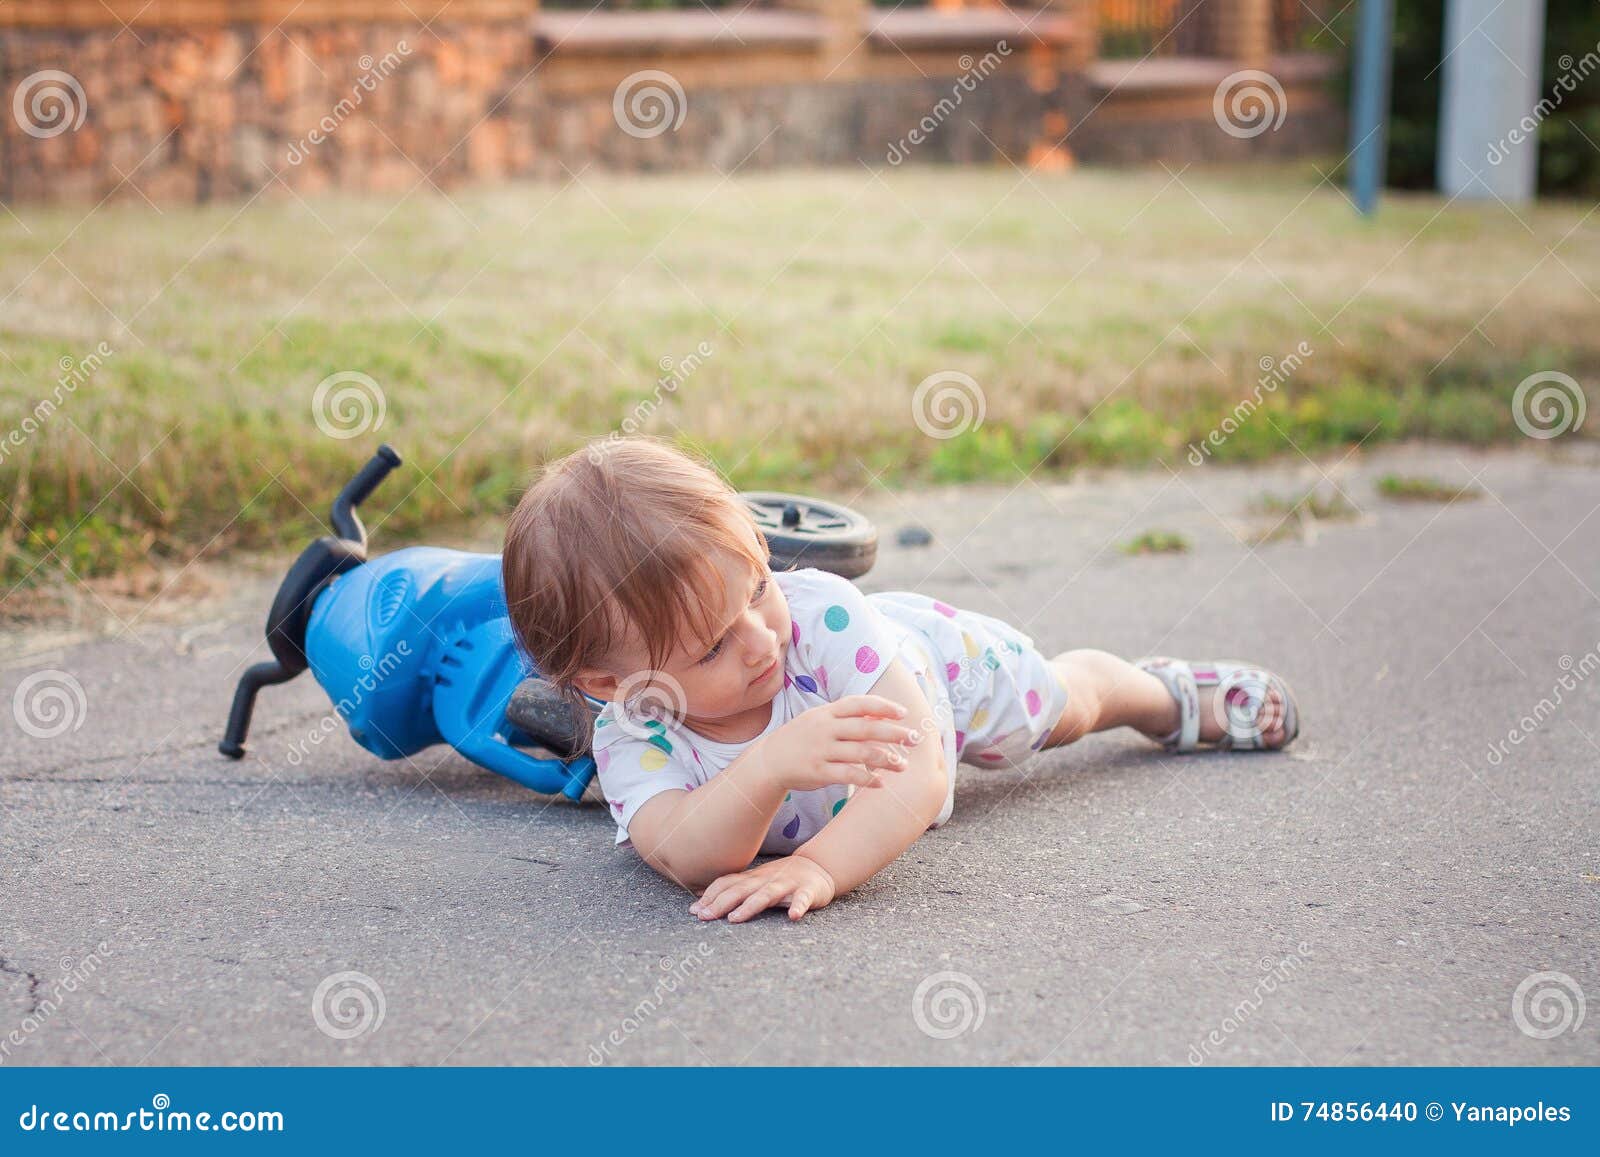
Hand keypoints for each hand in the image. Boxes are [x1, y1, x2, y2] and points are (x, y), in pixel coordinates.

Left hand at [690, 854, 837, 922]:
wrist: (817, 867)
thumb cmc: (780, 879)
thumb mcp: (755, 881)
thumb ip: (733, 889)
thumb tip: (700, 900)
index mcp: (752, 879)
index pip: (727, 884)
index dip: (710, 896)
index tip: (694, 911)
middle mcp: (766, 880)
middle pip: (741, 890)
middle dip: (721, 903)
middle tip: (704, 917)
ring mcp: (787, 885)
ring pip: (766, 894)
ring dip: (750, 906)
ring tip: (735, 918)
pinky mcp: (808, 891)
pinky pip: (803, 899)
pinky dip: (798, 907)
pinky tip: (793, 916)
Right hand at [755, 694, 922, 793]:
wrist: (770, 760)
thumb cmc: (802, 738)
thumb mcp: (819, 719)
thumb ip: (846, 716)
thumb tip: (880, 715)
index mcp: (827, 712)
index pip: (859, 704)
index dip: (883, 707)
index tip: (904, 713)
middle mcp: (825, 729)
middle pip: (866, 728)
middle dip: (894, 733)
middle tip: (915, 738)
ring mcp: (821, 750)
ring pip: (860, 753)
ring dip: (886, 759)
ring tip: (903, 765)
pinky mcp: (817, 772)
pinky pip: (848, 775)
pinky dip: (867, 779)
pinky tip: (881, 783)